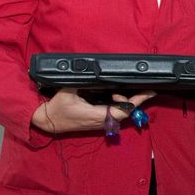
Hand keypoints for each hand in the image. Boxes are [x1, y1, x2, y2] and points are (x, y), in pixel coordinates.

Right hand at [31, 89, 155, 133]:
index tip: (147, 93)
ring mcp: (100, 123)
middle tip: (145, 89)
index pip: (123, 110)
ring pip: (121, 114)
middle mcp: (101, 122)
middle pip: (126, 113)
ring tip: (126, 90)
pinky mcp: (97, 122)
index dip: (136, 102)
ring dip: (126, 102)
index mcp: (95, 115)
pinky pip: (114, 115)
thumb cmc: (56, 108)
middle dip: (136, 100)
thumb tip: (91, 71)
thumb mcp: (67, 92)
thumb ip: (81, 82)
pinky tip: (118, 96)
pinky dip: (120, 105)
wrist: (47, 122)